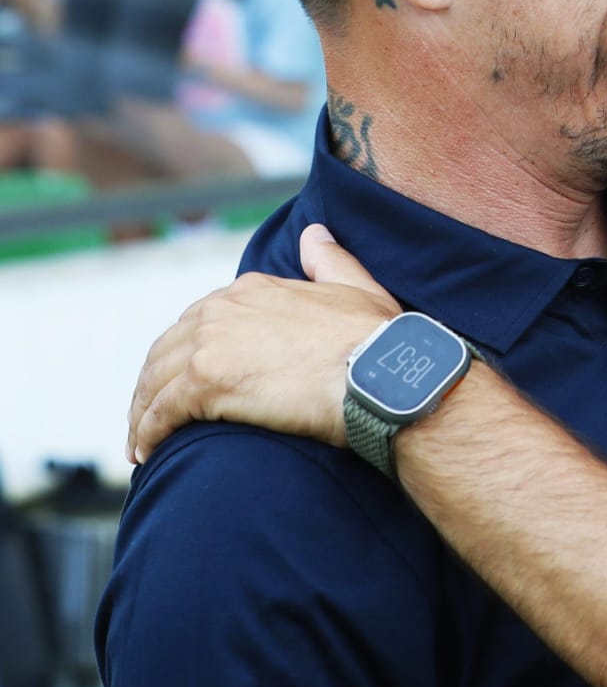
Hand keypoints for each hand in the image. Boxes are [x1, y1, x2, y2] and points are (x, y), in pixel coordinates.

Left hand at [128, 225, 400, 463]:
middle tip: (152, 418)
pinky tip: (147, 452)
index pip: (199, 321)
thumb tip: (314, 233)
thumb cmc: (380, 341)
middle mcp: (223, 310)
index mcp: (253, 290)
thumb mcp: (357, 289)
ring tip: (143, 442)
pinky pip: (160, 412)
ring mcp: (210, 345)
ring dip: (143, 413)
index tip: (185, 381)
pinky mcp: (205, 383)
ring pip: (155, 382)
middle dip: (154, 384)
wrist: (383, 376)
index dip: (188, 353)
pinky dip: (148, 433)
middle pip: (167, 350)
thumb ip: (329, 262)